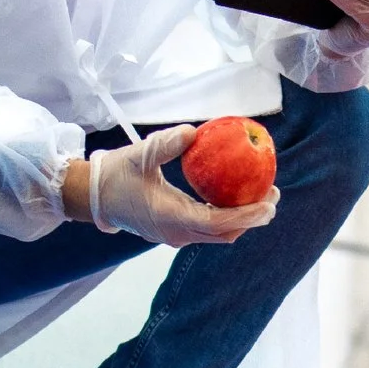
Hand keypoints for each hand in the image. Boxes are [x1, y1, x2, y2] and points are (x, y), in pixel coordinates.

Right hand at [81, 126, 276, 247]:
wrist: (94, 197)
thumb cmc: (116, 174)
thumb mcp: (138, 154)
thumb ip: (165, 145)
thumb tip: (193, 131)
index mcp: (169, 218)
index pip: (216, 223)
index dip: (245, 216)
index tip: (268, 204)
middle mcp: (176, 233)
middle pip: (224, 233)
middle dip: (252, 218)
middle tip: (274, 195)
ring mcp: (176, 235)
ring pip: (219, 234)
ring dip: (243, 219)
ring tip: (264, 196)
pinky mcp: (176, 231)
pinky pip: (209, 228)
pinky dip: (228, 216)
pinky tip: (239, 196)